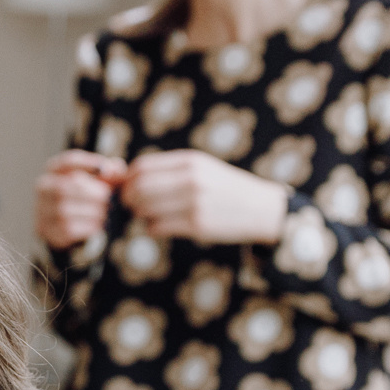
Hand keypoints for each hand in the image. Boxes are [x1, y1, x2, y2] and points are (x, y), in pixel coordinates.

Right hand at [35, 150, 125, 248]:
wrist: (68, 224)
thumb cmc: (87, 195)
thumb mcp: (99, 179)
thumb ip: (111, 171)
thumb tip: (115, 170)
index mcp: (54, 169)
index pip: (68, 161)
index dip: (88, 163)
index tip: (106, 170)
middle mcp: (43, 187)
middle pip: (67, 187)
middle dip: (93, 193)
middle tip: (108, 199)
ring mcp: (42, 209)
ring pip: (67, 210)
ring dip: (92, 212)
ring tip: (104, 212)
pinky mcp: (46, 229)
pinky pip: (68, 229)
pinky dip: (87, 227)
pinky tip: (96, 224)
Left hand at [119, 150, 287, 243]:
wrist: (261, 209)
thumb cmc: (225, 189)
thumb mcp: (202, 168)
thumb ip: (169, 170)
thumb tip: (128, 178)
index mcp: (190, 160)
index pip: (142, 166)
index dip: (127, 179)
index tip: (127, 188)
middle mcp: (191, 179)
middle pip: (139, 188)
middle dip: (129, 199)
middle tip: (132, 205)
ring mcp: (194, 203)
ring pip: (145, 209)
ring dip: (141, 215)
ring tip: (151, 215)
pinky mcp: (197, 225)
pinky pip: (157, 227)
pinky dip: (153, 228)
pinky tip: (163, 226)